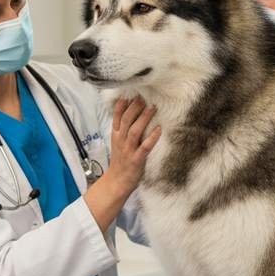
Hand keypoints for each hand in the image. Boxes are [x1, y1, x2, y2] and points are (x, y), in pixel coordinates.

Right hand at [82, 97, 160, 233]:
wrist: (116, 182)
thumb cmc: (120, 162)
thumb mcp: (118, 143)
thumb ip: (123, 130)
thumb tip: (132, 114)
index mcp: (116, 136)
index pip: (117, 117)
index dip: (122, 104)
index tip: (129, 93)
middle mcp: (121, 141)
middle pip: (126, 120)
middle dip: (134, 107)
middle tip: (143, 97)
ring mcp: (128, 150)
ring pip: (134, 130)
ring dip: (144, 118)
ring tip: (152, 108)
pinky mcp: (136, 159)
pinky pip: (145, 147)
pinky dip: (152, 137)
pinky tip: (159, 129)